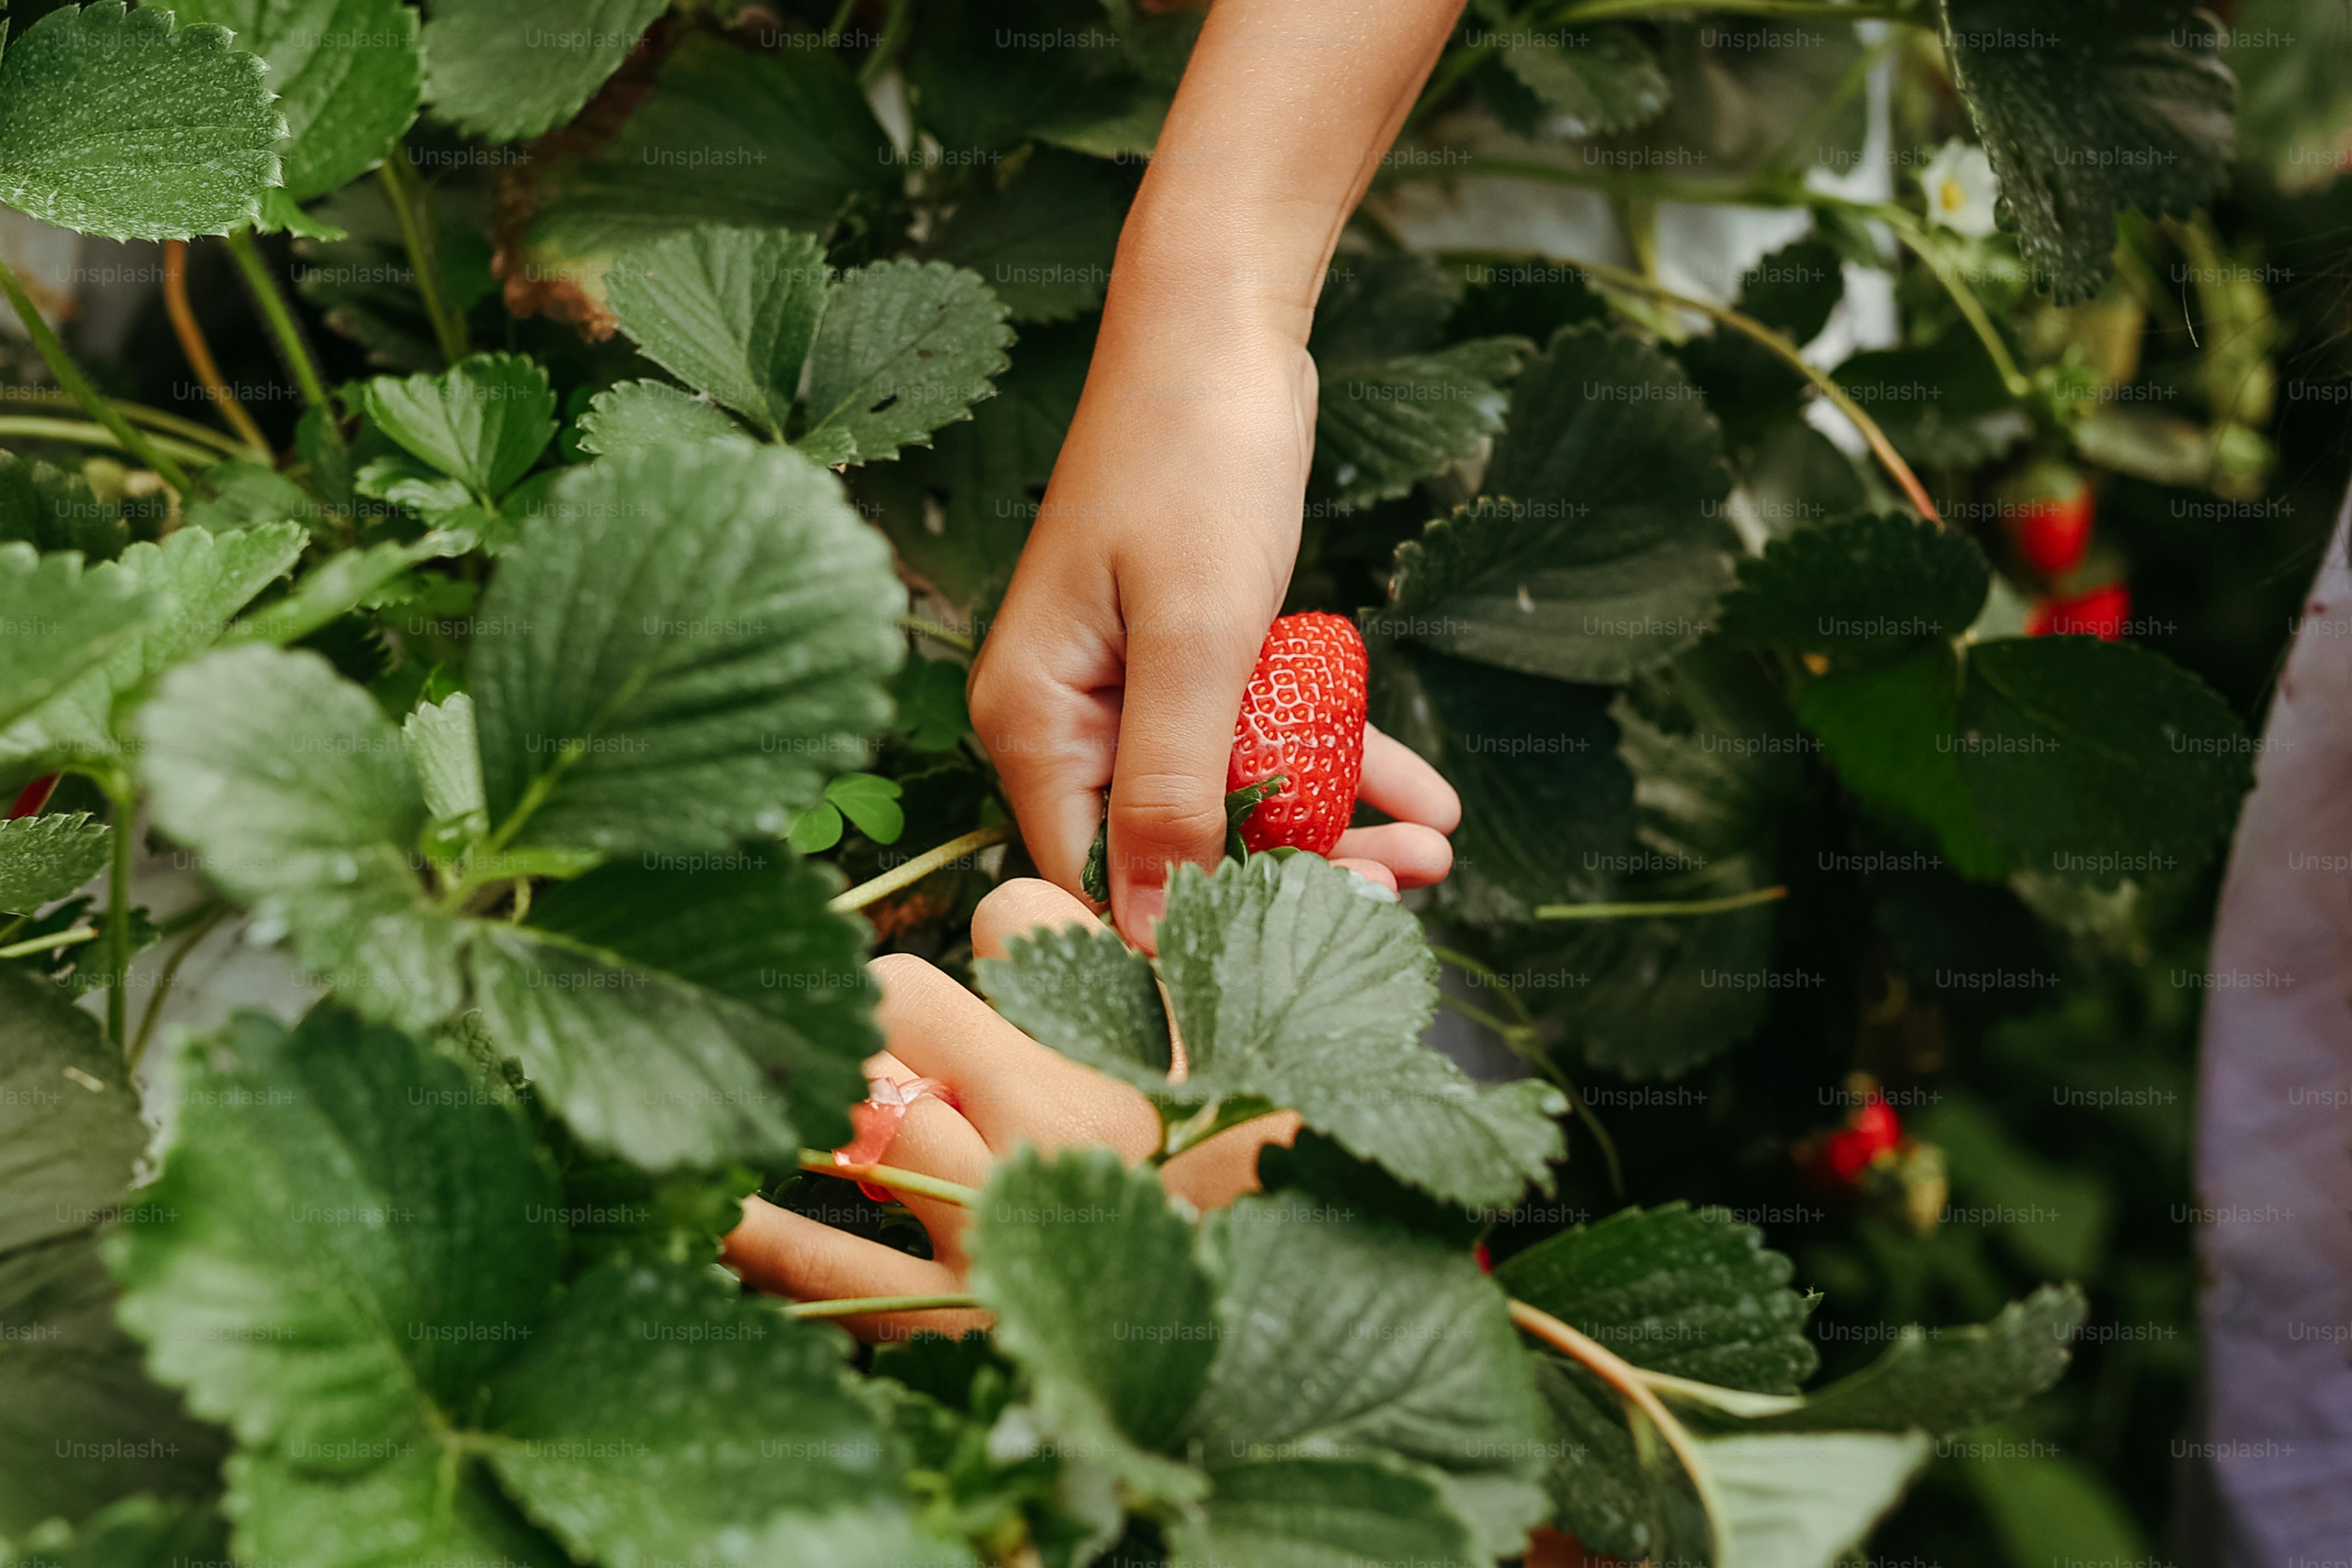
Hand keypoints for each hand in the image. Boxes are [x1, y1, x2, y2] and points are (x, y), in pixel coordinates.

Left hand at [722, 878, 1299, 1341]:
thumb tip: (1346, 881)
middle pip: (899, 994)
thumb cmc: (1280, 1216)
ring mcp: (979, 1221)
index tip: (1014, 957)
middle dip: (879, 997)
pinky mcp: (937, 1322)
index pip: (1020, 919)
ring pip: (842, 1111)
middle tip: (879, 1022)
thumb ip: (1247, 993)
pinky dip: (750, 1233)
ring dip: (790, 1083)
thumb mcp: (1278, 1096)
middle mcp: (1040, 1127)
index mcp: (1120, 1058)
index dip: (1007, 924)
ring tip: (746, 1070)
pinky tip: (700, 1207)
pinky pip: (819, 1267)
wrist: (1267, 1377)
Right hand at [968, 320, 1461, 935]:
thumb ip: (1171, 786)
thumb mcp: (1194, 632)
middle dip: (1293, 873)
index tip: (1288, 956)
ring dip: (1336, 821)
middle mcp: (1071, 716)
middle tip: (1403, 892)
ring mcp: (1132, 686)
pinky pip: (1263, 735)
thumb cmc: (1190, 456)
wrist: (1222, 323)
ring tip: (1438, 851)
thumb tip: (1146, 929)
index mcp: (1037, 719)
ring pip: (1235, 794)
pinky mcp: (1192, 654)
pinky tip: (1425, 792)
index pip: (1092, 876)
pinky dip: (1337, 757)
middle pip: (1174, 843)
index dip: (1185, 928)